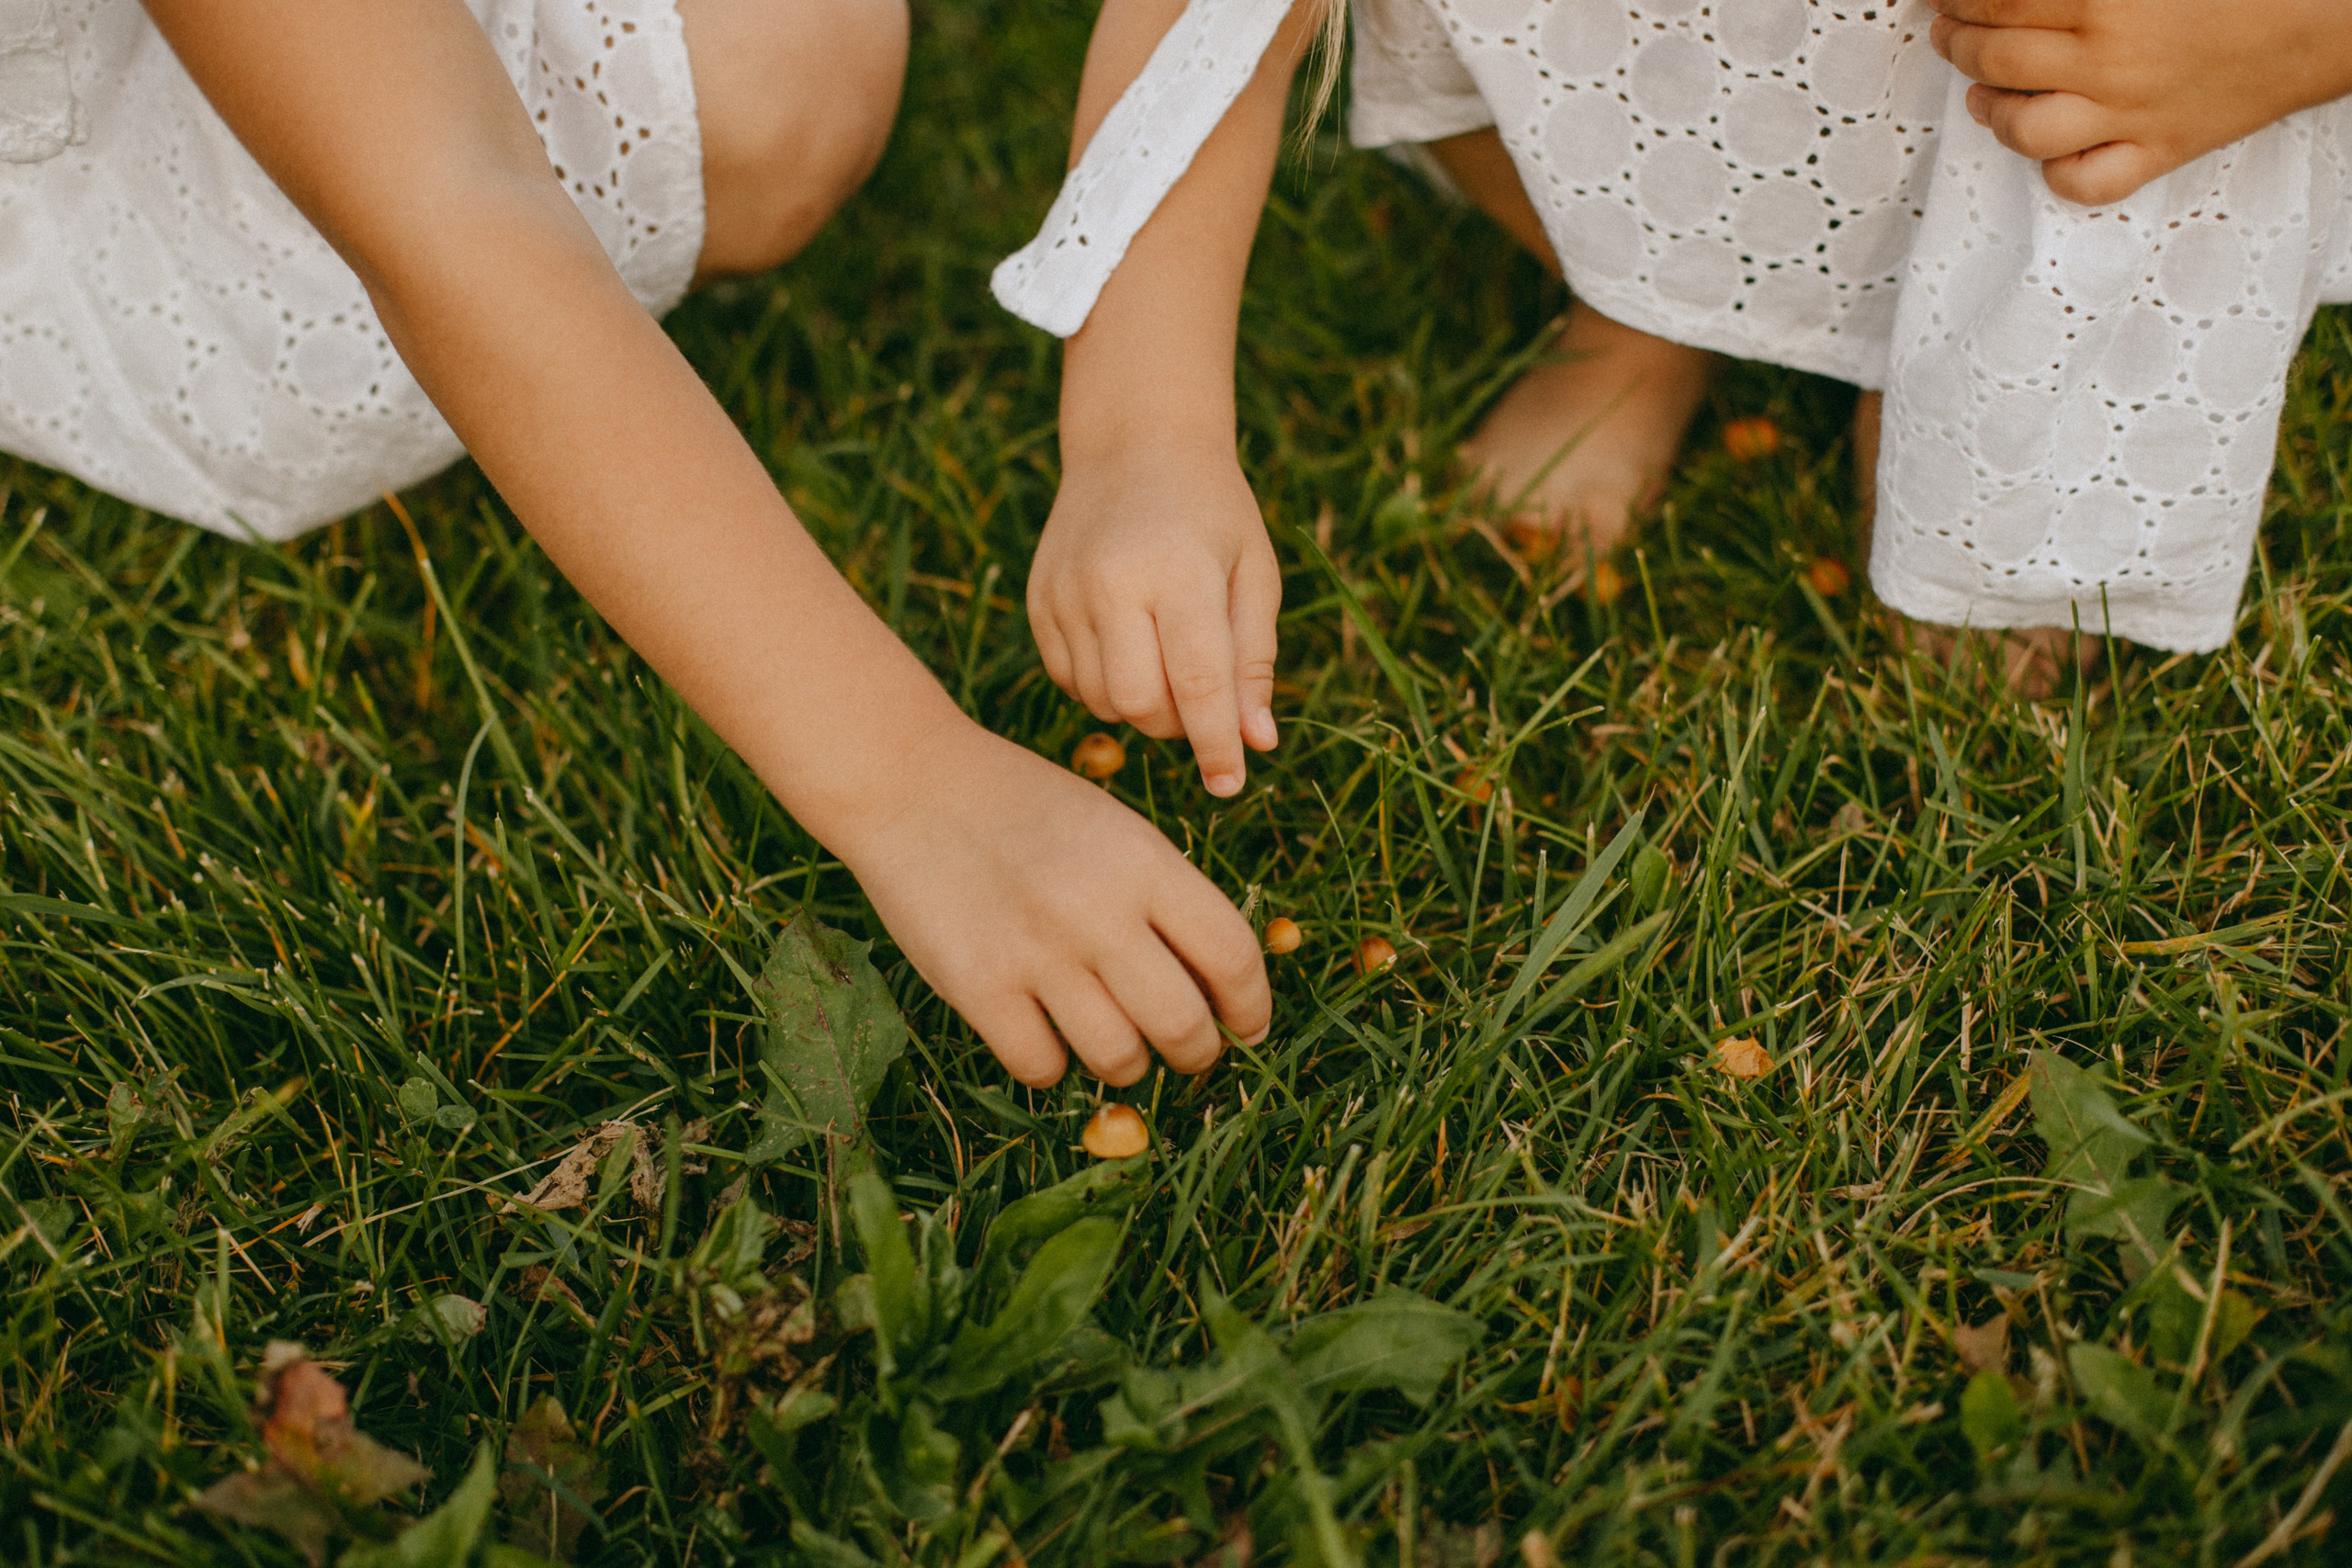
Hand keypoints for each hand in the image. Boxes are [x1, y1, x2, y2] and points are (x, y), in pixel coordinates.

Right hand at [835, 719, 1270, 1086]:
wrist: (911, 782)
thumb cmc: (1027, 810)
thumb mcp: (1116, 830)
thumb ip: (1166, 900)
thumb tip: (1217, 993)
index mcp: (1146, 862)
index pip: (1232, 956)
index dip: (1251, 1007)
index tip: (1245, 1027)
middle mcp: (1099, 910)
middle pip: (1184, 1024)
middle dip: (1197, 1054)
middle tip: (1187, 1053)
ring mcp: (1037, 952)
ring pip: (1118, 1058)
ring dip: (1128, 1066)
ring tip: (1116, 1046)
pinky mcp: (978, 986)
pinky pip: (1042, 1067)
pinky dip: (1053, 1064)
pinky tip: (1046, 1035)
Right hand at [1029, 447, 1281, 796]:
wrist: (1134, 446)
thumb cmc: (1212, 513)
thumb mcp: (1253, 574)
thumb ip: (1254, 661)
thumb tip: (1256, 744)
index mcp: (1177, 571)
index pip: (1197, 682)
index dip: (1215, 743)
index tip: (1230, 784)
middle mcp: (1111, 583)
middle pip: (1139, 704)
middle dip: (1175, 724)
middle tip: (1199, 699)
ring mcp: (1065, 592)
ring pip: (1101, 701)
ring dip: (1141, 706)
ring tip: (1164, 659)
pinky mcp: (1038, 600)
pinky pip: (1069, 680)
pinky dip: (1104, 685)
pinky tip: (1127, 644)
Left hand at [1929, 0, 2351, 204]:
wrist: (2325, 17)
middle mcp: (2108, 60)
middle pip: (1996, 60)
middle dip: (1957, 44)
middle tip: (1948, 33)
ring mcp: (2130, 113)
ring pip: (2022, 129)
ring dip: (1990, 112)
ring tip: (1981, 95)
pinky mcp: (2158, 150)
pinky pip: (2082, 183)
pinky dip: (2053, 171)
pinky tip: (2046, 145)